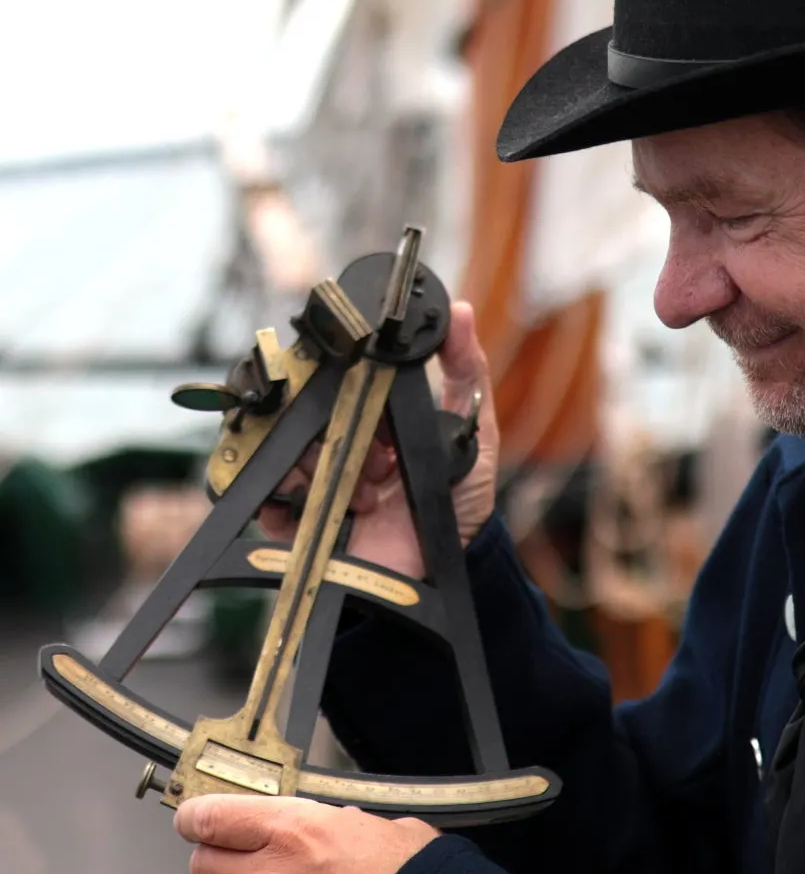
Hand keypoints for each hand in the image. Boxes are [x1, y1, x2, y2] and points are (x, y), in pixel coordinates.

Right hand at [257, 299, 499, 576]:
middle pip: (303, 408)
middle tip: (382, 463)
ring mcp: (311, 476)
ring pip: (281, 447)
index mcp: (369, 413)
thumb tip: (458, 310)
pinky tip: (325, 508)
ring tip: (368, 497)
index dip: (351, 389)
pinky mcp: (292, 518)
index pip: (336, 378)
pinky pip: (262, 495)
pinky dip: (284, 499)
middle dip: (342, 433)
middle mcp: (335, 438)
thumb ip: (466, 369)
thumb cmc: (457, 495)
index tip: (377, 409)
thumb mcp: (473, 426)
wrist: (446, 563)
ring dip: (325, 469)